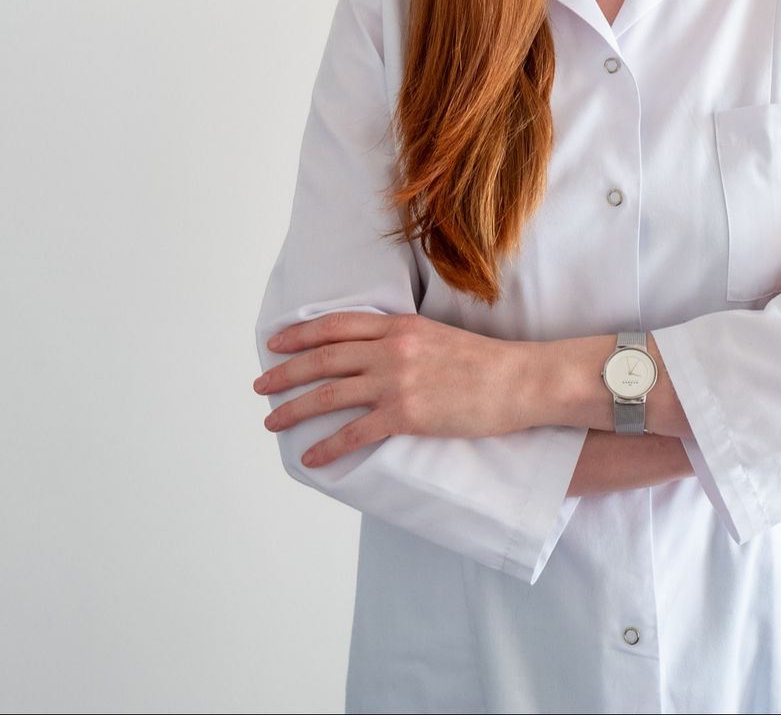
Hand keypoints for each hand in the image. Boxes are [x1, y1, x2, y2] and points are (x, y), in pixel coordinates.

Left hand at [252, 312, 527, 466]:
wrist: (517, 380)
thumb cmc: (485, 362)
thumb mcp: (438, 335)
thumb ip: (404, 339)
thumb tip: (375, 353)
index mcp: (400, 325)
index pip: (337, 325)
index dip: (301, 334)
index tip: (277, 344)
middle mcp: (392, 349)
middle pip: (324, 358)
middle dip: (286, 373)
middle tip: (261, 385)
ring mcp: (397, 382)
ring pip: (330, 395)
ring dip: (294, 409)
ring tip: (272, 422)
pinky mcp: (407, 415)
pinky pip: (355, 433)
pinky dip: (328, 447)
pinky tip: (310, 457)